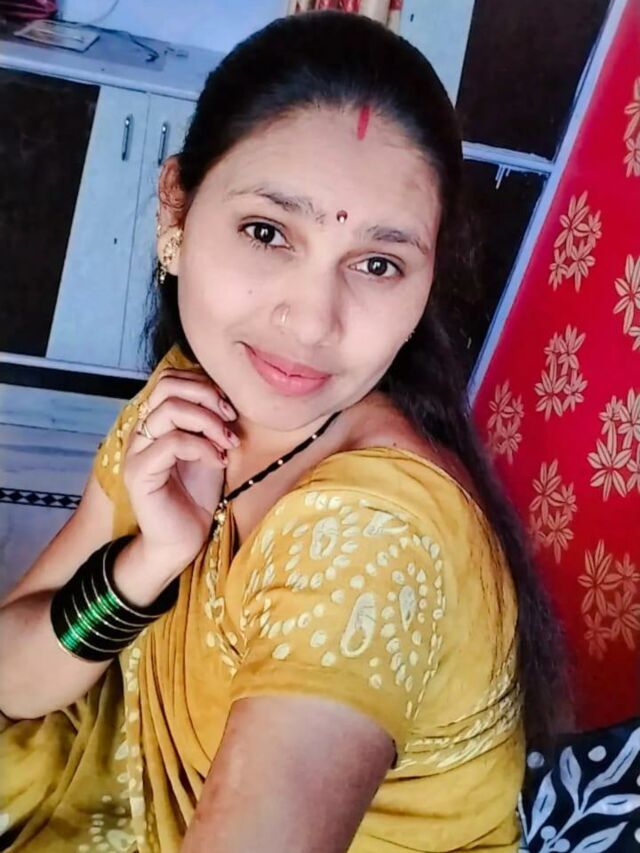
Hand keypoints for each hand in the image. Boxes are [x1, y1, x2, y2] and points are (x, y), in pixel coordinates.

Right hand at [122, 367, 239, 575]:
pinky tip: (219, 462)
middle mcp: (141, 431)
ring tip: (228, 443)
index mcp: (155, 422)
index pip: (171, 379)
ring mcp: (136, 451)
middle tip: (230, 420)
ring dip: (208, 423)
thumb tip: (227, 394)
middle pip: (167, 385)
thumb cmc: (197, 496)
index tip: (230, 408)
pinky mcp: (139, 473)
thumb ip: (210, 421)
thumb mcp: (210, 449)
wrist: (184, 540)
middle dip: (206, 396)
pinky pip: (172, 443)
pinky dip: (203, 448)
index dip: (203, 385)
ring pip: (170, 410)